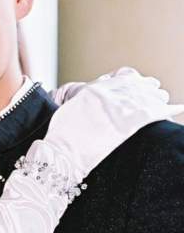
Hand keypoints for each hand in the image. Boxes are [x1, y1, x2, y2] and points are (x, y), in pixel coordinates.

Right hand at [45, 68, 182, 181]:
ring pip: (148, 96)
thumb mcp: (70, 111)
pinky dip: (168, 109)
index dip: (136, 80)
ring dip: (158, 97)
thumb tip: (96, 98)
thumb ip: (85, 100)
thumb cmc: (60, 138)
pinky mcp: (128, 125)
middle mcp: (109, 95)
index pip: (122, 78)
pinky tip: (177, 108)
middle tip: (157, 91)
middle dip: (149, 88)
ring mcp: (119, 109)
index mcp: (95, 90)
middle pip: (138, 85)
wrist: (61, 154)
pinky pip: (154, 112)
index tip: (143, 83)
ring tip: (164, 100)